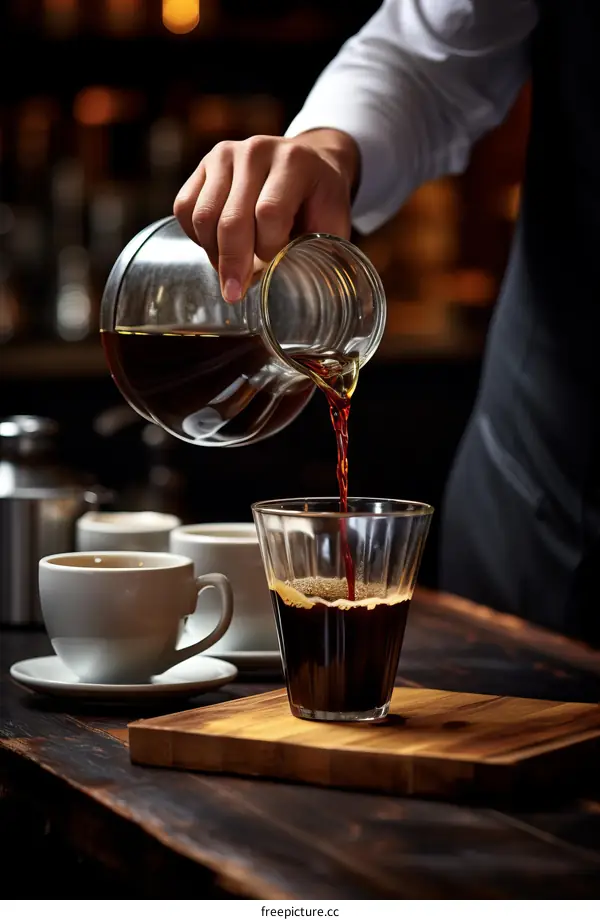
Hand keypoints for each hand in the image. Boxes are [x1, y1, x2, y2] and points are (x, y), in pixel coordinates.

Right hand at [173, 130, 358, 302]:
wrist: (309, 163)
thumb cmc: (320, 201)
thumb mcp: (333, 223)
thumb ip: (319, 252)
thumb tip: (297, 289)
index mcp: (294, 162)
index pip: (269, 213)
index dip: (269, 248)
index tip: (274, 267)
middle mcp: (256, 151)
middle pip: (231, 218)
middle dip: (232, 264)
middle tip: (234, 294)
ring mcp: (226, 155)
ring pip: (203, 216)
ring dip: (214, 253)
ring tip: (229, 271)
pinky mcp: (204, 165)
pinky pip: (185, 208)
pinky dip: (195, 236)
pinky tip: (216, 247)